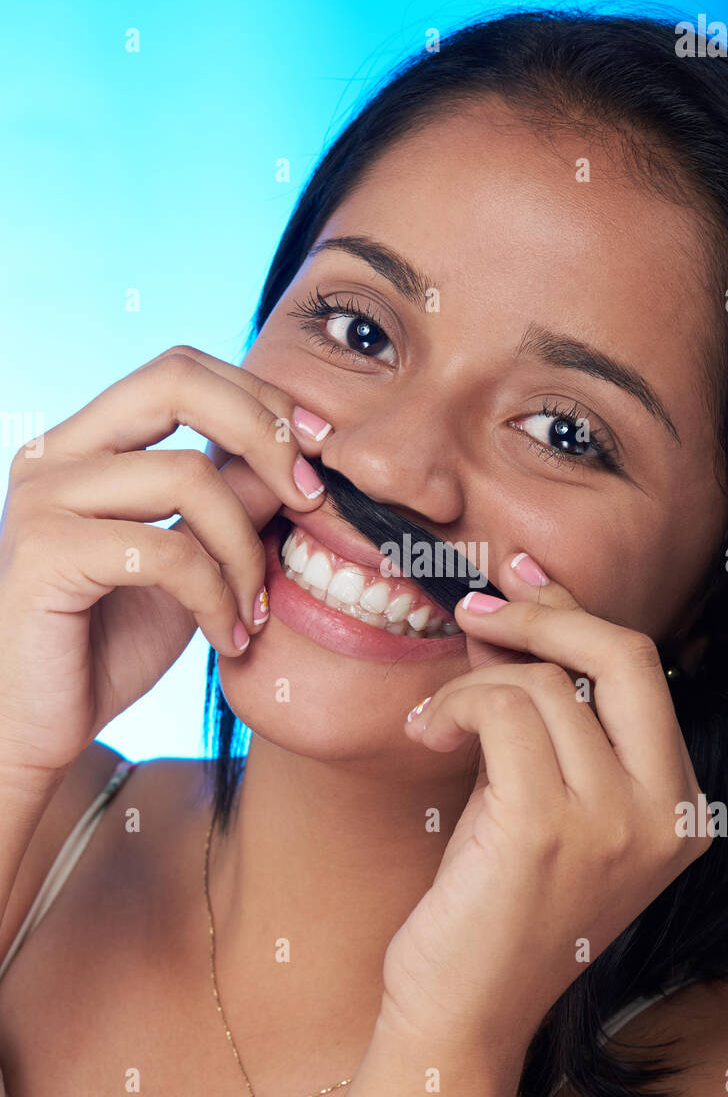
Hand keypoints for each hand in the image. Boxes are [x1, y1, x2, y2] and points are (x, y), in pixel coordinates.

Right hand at [0, 345, 325, 772]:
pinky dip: (218, 597)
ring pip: (189, 475)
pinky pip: (170, 552)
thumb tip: (301, 451)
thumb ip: (233, 501)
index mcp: (86, 442)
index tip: (319, 448)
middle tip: (312, 497)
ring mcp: (43, 499)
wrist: (40, 726)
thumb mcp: (193, 561)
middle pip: (176, 380)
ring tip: (257, 609)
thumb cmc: (110, 644)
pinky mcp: (45, 555)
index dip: (259, 398)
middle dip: (264, 431)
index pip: (180, 370)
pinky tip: (231, 637)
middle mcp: (54, 454)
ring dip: (247, 549)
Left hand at [384, 554, 712, 1062]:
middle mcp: (668, 814)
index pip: (643, 673)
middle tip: (476, 608)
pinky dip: (455, 704)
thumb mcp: (540, 797)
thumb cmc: (496, 905)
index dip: (576, 613)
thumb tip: (510, 610)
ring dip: (473, 684)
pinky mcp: (548, 828)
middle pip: (625, 653)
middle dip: (545, 611)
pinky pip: (501, 710)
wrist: (461, 1014)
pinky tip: (427, 734)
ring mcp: (615, 824)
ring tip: (437, 721)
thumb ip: (544, 711)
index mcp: (683, 809)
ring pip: (544, 683)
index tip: (520, 580)